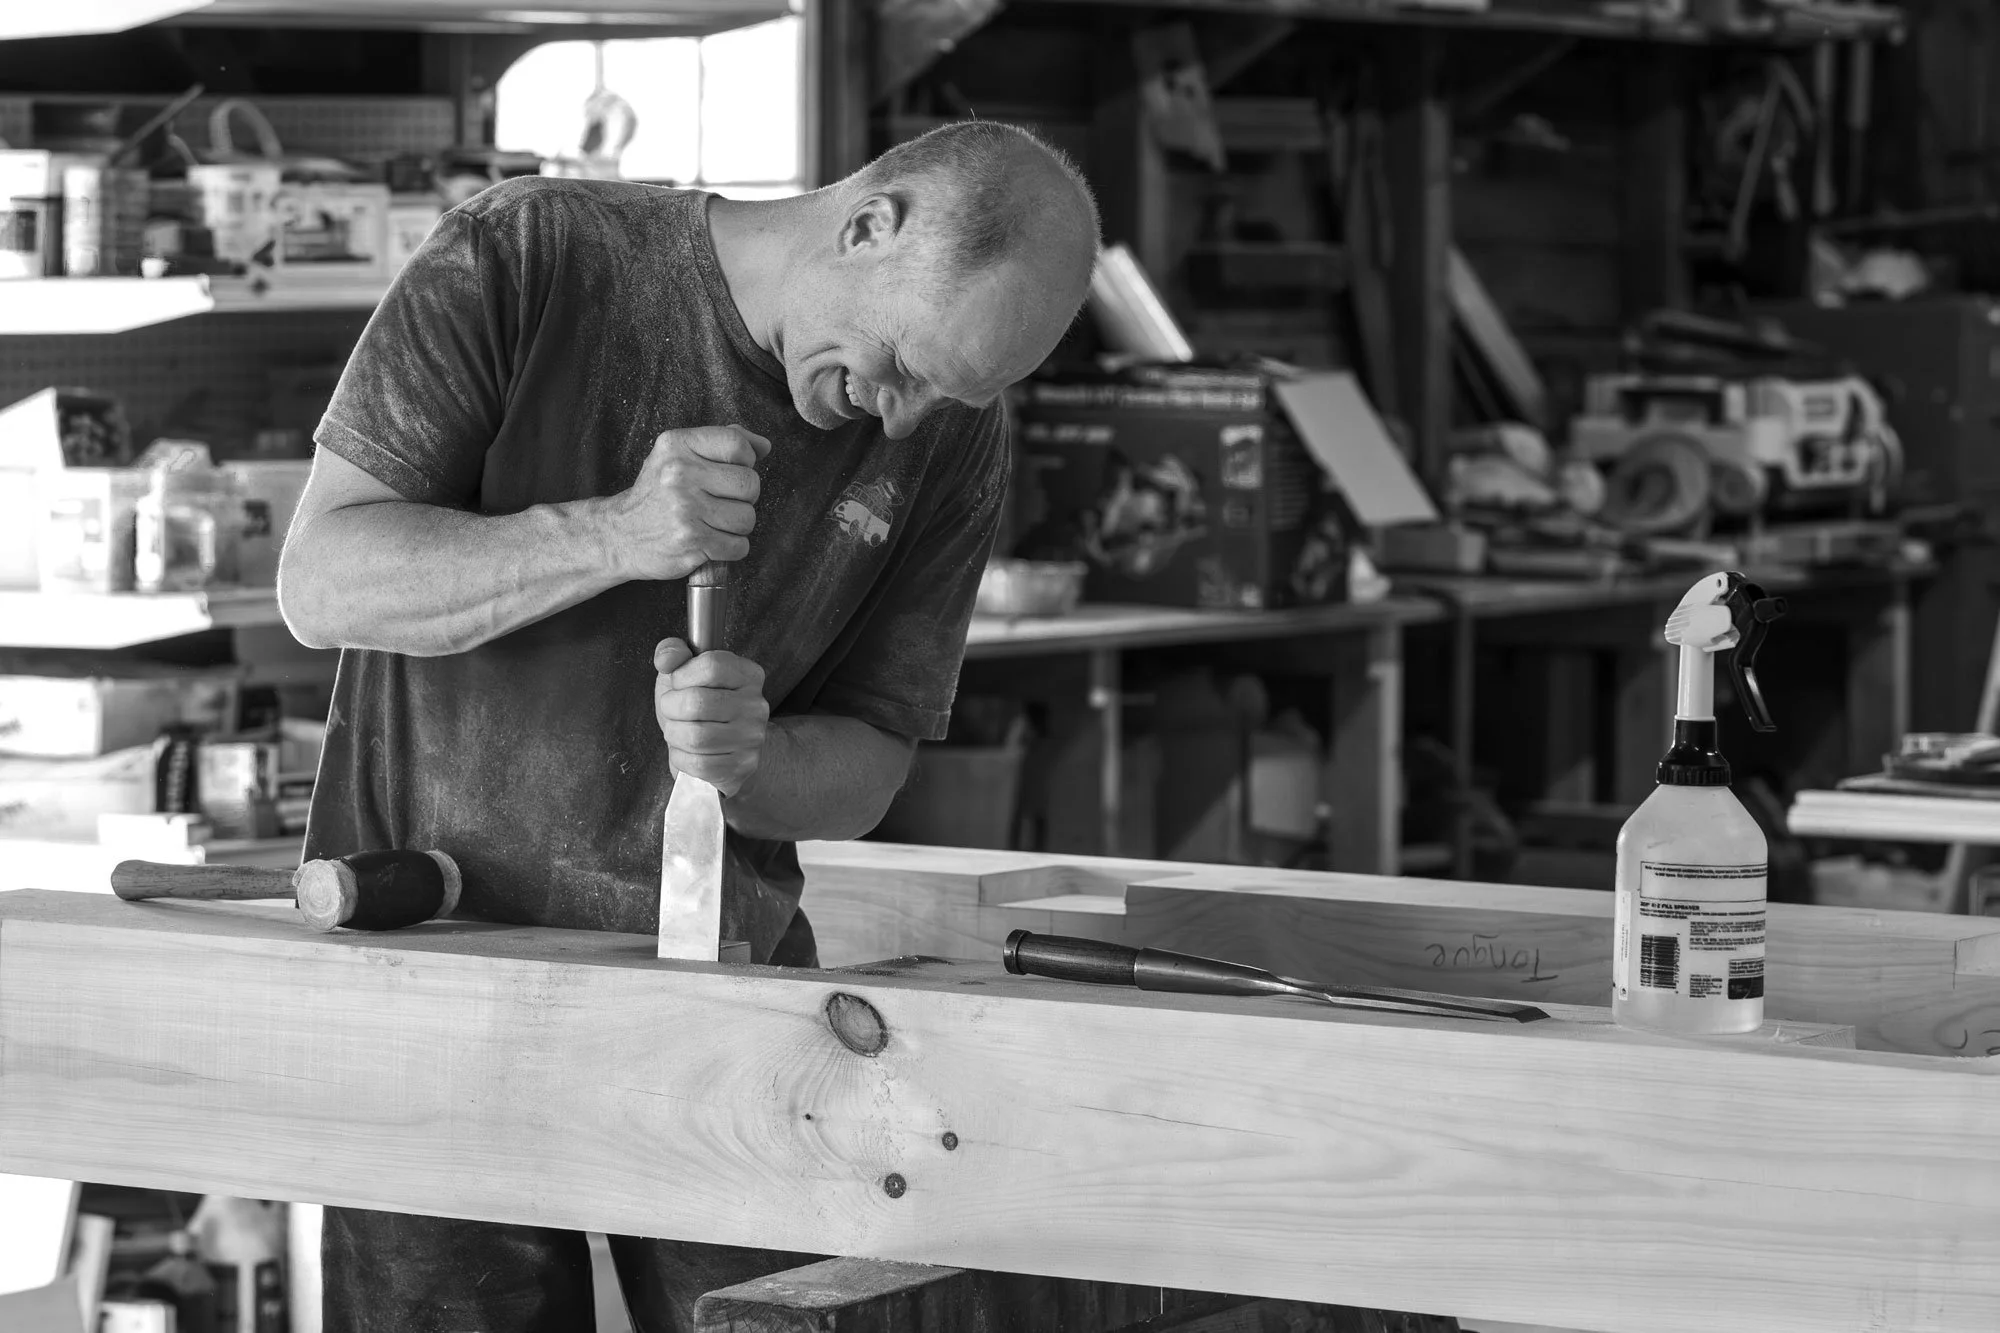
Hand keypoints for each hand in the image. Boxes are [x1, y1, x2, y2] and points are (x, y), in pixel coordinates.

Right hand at [608, 425, 770, 580]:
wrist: (620, 534)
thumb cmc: (657, 493)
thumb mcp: (678, 454)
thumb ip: (721, 442)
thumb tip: (763, 445)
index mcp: (676, 445)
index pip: (737, 444)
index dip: (744, 461)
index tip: (729, 472)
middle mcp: (679, 474)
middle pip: (749, 483)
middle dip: (743, 497)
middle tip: (721, 501)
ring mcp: (685, 509)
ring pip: (747, 517)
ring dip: (737, 525)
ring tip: (714, 522)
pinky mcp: (691, 542)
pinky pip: (739, 546)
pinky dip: (731, 547)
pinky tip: (711, 541)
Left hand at [653, 638, 769, 796]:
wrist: (725, 748)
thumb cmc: (701, 708)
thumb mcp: (685, 674)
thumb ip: (673, 654)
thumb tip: (666, 659)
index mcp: (748, 675)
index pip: (711, 666)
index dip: (682, 675)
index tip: (679, 683)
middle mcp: (756, 705)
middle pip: (697, 702)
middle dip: (671, 708)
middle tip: (673, 711)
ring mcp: (752, 738)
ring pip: (695, 736)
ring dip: (674, 735)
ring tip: (679, 731)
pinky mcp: (743, 766)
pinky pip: (698, 764)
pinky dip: (681, 758)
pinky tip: (686, 752)